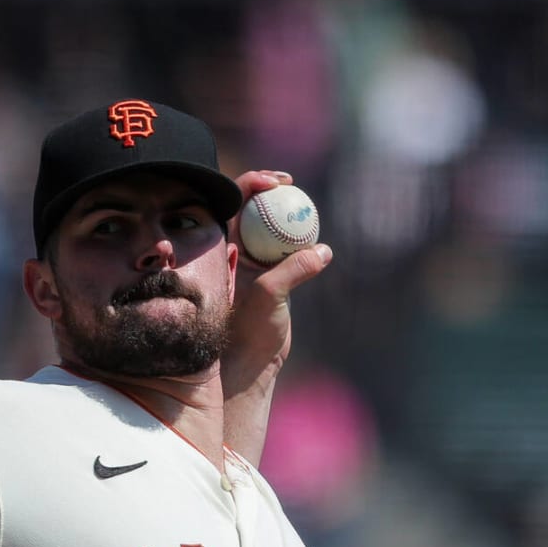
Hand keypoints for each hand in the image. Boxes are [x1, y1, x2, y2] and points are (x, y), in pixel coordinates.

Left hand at [224, 170, 331, 399]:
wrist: (250, 364)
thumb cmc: (247, 332)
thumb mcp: (268, 296)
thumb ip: (292, 271)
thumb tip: (324, 250)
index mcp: (223, 249)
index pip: (233, 204)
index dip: (251, 184)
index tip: (275, 183)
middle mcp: (237, 252)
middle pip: (255, 209)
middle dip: (272, 190)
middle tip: (291, 184)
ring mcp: (257, 263)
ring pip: (273, 229)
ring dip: (289, 217)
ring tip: (307, 213)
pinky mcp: (275, 276)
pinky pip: (290, 251)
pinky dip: (303, 244)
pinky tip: (318, 248)